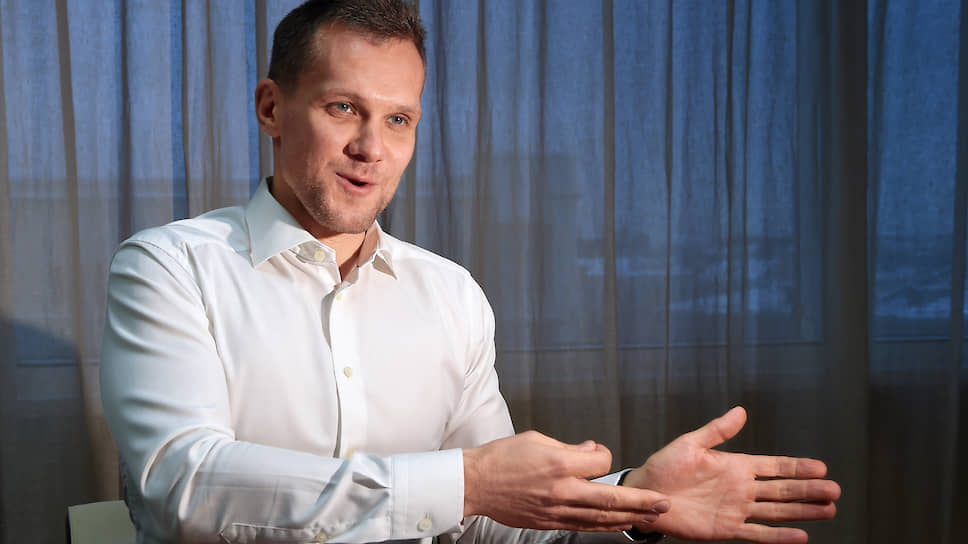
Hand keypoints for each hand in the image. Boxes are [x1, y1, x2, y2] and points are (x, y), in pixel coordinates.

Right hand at [463, 430, 670, 531]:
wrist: (475, 483)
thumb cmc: (501, 458)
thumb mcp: (536, 439)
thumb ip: (568, 448)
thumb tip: (592, 452)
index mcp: (559, 462)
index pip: (600, 462)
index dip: (606, 457)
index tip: (600, 455)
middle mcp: (561, 489)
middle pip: (610, 498)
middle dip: (641, 501)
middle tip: (664, 503)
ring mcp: (556, 509)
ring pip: (601, 517)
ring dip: (630, 518)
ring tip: (651, 517)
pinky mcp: (549, 522)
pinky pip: (584, 526)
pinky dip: (605, 526)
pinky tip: (619, 525)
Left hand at [622, 406, 840, 543]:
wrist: (645, 494)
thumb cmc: (664, 468)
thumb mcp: (690, 444)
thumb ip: (717, 430)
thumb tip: (741, 411)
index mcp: (735, 465)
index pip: (774, 466)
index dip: (797, 467)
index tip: (822, 468)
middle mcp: (741, 488)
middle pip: (782, 489)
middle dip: (808, 490)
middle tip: (836, 491)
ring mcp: (736, 509)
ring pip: (776, 511)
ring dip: (802, 511)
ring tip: (828, 511)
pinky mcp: (726, 529)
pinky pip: (757, 533)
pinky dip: (778, 536)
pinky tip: (800, 536)